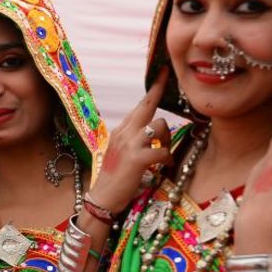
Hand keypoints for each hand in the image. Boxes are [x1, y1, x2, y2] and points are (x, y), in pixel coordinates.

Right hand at [87, 70, 173, 214]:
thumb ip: (134, 139)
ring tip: (164, 155)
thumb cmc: (114, 179)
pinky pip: (163, 150)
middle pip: (147, 105)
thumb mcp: (121, 153)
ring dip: (167, 140)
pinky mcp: (137, 158)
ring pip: (160, 127)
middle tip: (169, 74)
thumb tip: (153, 132)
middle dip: (159, 89)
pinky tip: (163, 167)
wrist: (102, 199)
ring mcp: (130, 144)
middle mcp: (124, 133)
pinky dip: (167, 159)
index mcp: (121, 131)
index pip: (139, 106)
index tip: (163, 72)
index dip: (153, 89)